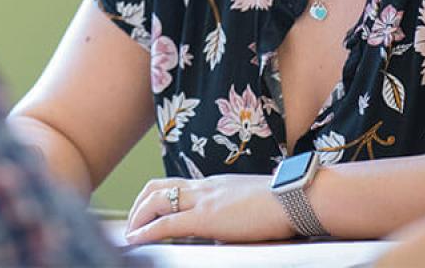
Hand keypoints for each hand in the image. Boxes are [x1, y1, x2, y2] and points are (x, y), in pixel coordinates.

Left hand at [124, 174, 293, 243]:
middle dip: (138, 206)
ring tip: (129, 233)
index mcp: (214, 184)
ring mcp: (204, 200)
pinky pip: (167, 224)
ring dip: (136, 217)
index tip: (146, 212)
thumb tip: (223, 230)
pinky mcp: (206, 217)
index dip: (155, 197)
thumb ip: (230, 215)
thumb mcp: (248, 205)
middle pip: (157, 188)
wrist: (295, 197)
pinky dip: (146, 231)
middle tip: (131, 224)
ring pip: (156, 200)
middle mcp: (204, 187)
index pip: (175, 185)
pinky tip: (136, 240)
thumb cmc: (282, 203)